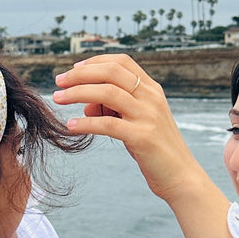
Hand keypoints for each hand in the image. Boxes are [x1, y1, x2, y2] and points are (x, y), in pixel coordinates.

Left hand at [52, 55, 201, 204]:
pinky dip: (85, 123)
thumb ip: (115, 109)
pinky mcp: (142, 137)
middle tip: (59, 81)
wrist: (181, 176)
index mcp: (152, 89)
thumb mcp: (137, 122)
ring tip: (58, 98)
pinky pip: (107, 124)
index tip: (74, 69)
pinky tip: (71, 126)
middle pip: (111, 72)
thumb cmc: (155, 148)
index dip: (95, 61)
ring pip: (107, 93)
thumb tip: (86, 105)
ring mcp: (148, 116)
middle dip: (80, 74)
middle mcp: (151, 98)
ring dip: (77, 92)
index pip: (122, 62)